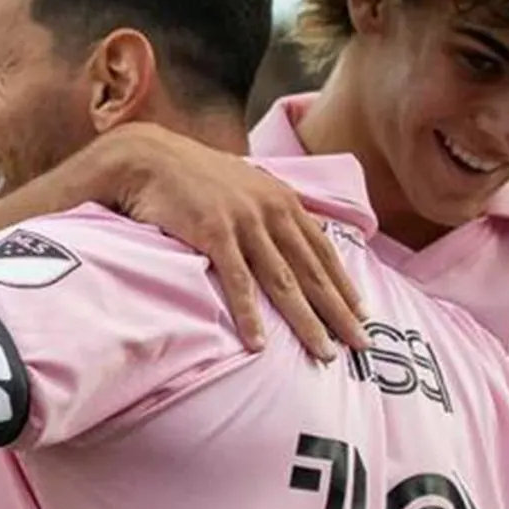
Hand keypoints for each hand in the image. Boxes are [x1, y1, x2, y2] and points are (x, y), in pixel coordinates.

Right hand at [87, 125, 366, 358]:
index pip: (323, 250)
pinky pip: (237, 281)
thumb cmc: (191, 173)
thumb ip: (270, 208)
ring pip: (283, 281)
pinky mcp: (213, 234)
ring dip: (306, 321)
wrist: (147, 157)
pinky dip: (250, 313)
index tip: (361, 313)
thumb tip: (293, 230)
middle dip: (339, 311)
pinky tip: (261, 342)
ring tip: (324, 352)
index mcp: (282, 200)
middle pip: (313, 271)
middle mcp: (271, 211)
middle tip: (361, 343)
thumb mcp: (243, 183)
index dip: (344, 284)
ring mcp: (243, 222)